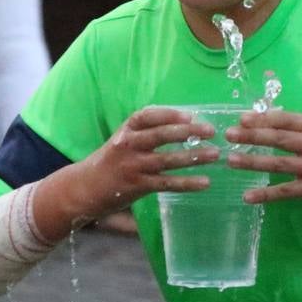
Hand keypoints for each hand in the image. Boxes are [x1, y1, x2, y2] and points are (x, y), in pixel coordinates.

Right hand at [74, 107, 219, 220]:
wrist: (86, 187)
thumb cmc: (113, 160)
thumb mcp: (124, 139)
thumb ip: (147, 131)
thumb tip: (185, 121)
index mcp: (126, 130)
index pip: (147, 116)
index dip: (169, 114)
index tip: (190, 115)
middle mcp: (128, 146)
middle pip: (160, 136)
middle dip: (187, 132)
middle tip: (211, 131)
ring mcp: (133, 166)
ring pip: (167, 160)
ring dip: (193, 157)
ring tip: (214, 154)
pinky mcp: (138, 186)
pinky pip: (167, 183)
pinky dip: (187, 183)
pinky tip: (205, 182)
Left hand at [225, 110, 301, 218]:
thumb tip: (270, 129)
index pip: (288, 119)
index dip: (263, 118)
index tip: (241, 118)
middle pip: (280, 137)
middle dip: (252, 135)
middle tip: (229, 135)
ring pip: (280, 162)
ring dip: (253, 161)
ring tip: (231, 161)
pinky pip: (286, 190)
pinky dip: (266, 194)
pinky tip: (248, 196)